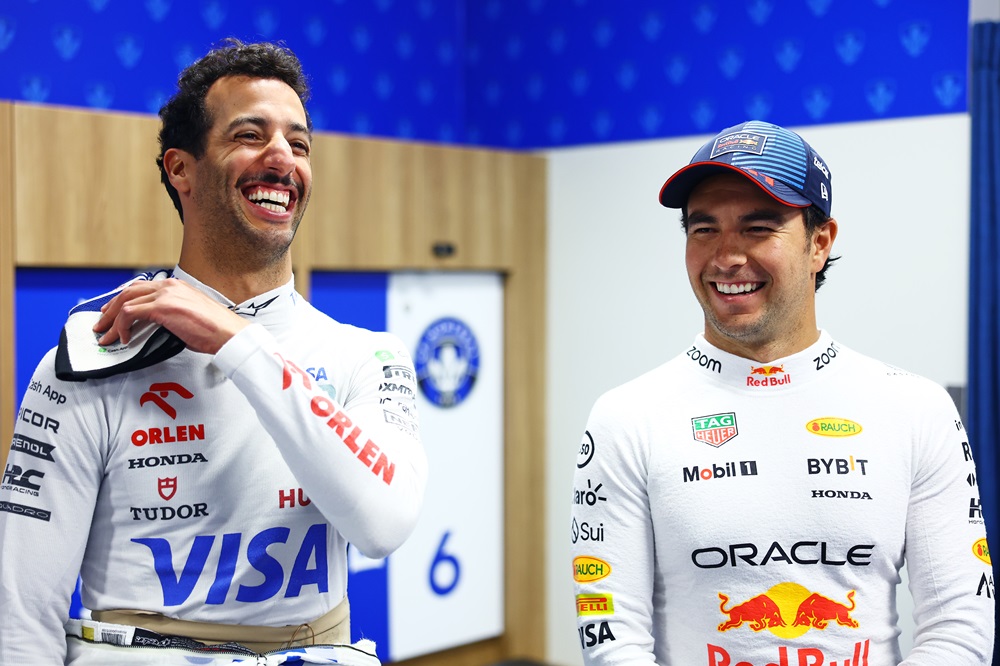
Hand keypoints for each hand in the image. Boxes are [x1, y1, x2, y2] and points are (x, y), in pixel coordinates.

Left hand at [92, 278, 249, 354]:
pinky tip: (124, 338)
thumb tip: (155, 327)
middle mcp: (169, 286)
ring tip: (106, 333)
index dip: (123, 299)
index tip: (114, 310)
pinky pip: (130, 314)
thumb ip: (171, 315)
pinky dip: (122, 326)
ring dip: (111, 319)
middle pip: (128, 291)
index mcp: (177, 286)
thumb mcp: (191, 315)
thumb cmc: (216, 329)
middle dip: (111, 308)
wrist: (228, 334)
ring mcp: (165, 295)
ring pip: (125, 301)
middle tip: (103, 322)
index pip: (141, 287)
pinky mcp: (162, 307)